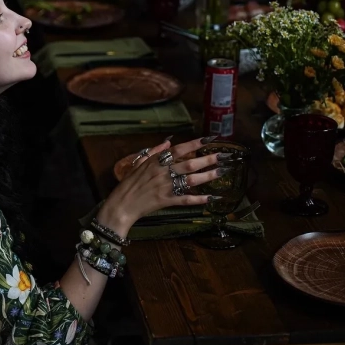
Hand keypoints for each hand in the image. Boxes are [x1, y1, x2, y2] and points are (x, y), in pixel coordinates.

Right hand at [98, 137, 226, 233]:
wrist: (121, 205)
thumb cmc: (128, 184)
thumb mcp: (139, 164)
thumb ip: (154, 152)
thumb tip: (168, 143)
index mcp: (155, 162)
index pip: (178, 150)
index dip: (194, 144)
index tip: (209, 139)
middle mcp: (162, 172)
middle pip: (188, 164)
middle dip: (207, 159)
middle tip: (223, 156)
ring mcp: (165, 187)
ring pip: (190, 180)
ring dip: (207, 176)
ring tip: (221, 172)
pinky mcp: (166, 201)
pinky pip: (185, 199)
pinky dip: (199, 199)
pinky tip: (211, 198)